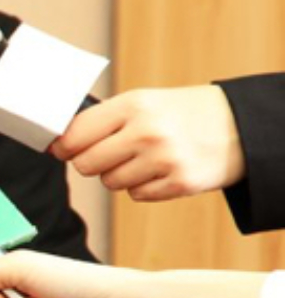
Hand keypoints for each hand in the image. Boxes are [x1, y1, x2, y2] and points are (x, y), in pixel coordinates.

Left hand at [50, 85, 244, 200]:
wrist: (240, 125)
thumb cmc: (181, 114)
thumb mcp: (145, 102)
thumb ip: (103, 120)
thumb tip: (58, 143)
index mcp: (134, 104)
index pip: (75, 135)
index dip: (63, 146)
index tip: (61, 148)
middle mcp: (148, 131)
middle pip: (86, 165)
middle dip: (92, 162)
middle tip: (110, 152)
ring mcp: (164, 159)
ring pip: (110, 183)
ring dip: (120, 174)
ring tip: (145, 157)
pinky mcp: (179, 183)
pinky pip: (136, 195)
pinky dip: (143, 186)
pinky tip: (162, 169)